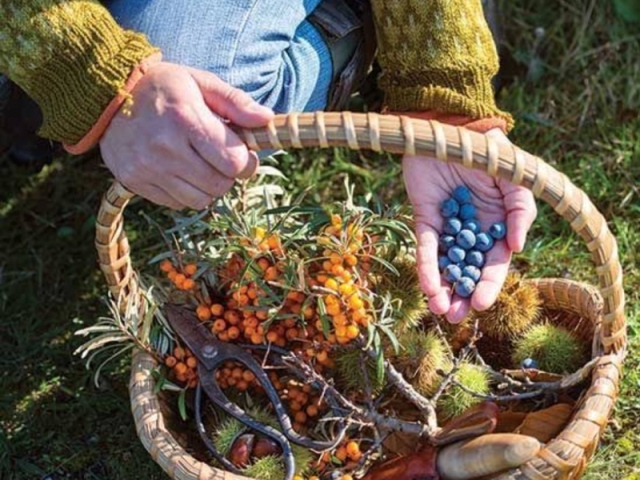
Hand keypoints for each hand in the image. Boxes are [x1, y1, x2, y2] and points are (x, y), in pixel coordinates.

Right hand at [100, 61, 273, 208]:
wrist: (106, 96)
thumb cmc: (163, 87)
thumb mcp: (200, 82)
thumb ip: (236, 102)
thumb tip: (267, 119)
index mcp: (185, 119)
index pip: (234, 162)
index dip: (246, 161)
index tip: (241, 152)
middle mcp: (164, 148)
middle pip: (220, 185)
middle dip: (227, 174)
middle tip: (219, 157)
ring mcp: (146, 168)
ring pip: (200, 200)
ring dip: (207, 187)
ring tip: (198, 163)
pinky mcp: (134, 182)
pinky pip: (177, 204)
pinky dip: (185, 192)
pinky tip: (178, 169)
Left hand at [402, 128, 536, 322]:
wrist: (450, 127)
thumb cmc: (487, 152)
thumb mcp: (514, 180)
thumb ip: (521, 212)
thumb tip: (516, 248)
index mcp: (497, 227)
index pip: (493, 264)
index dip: (488, 285)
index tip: (480, 305)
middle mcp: (472, 232)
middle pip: (467, 271)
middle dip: (461, 295)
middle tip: (454, 318)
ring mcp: (447, 227)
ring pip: (445, 265)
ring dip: (441, 288)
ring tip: (438, 309)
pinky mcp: (424, 218)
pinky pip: (425, 246)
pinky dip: (426, 266)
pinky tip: (426, 286)